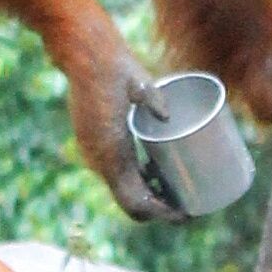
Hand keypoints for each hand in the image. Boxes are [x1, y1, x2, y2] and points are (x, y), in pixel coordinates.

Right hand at [74, 57, 186, 222]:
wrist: (83, 56)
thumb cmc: (115, 68)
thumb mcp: (137, 81)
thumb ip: (154, 98)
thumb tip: (168, 114)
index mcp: (111, 154)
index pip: (136, 203)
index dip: (162, 215)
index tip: (186, 214)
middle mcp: (100, 161)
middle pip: (132, 203)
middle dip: (159, 210)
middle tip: (187, 205)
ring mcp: (94, 154)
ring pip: (123, 190)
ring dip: (148, 196)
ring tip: (175, 191)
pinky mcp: (94, 145)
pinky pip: (116, 175)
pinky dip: (136, 182)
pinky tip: (153, 174)